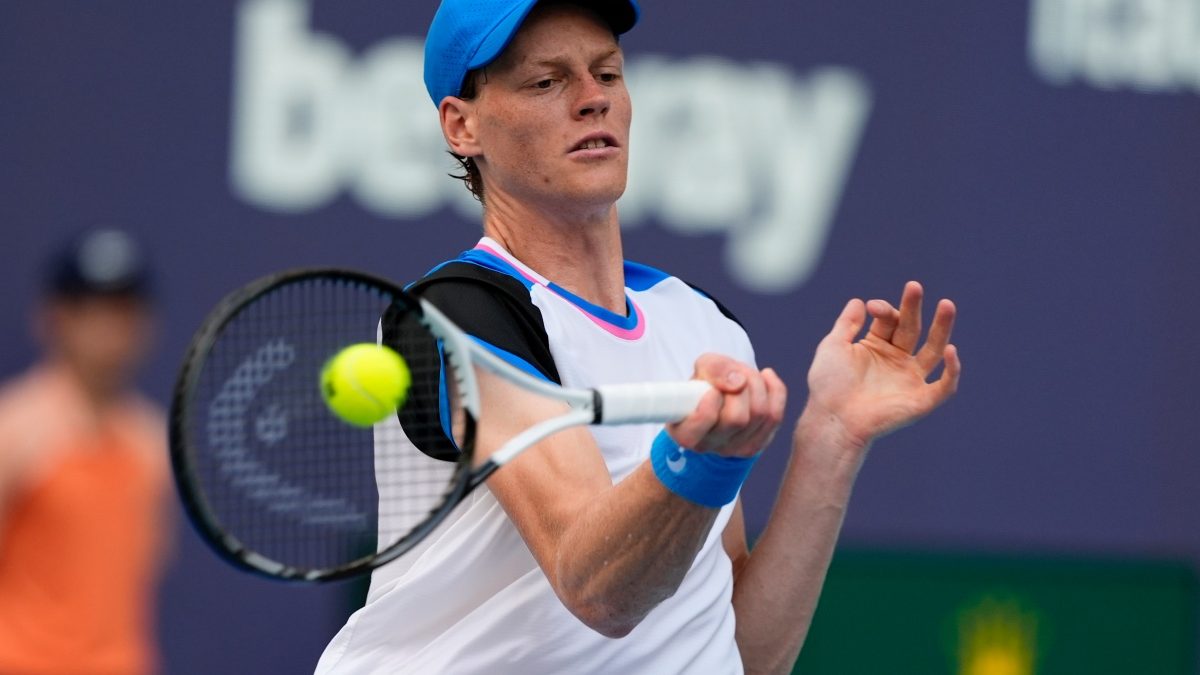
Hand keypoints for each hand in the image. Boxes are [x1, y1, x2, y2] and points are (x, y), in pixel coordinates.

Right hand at [667, 353, 786, 457]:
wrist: (720, 396)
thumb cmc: (705, 384)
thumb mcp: (701, 368)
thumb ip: (713, 369)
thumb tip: (738, 382)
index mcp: (686, 432)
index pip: (704, 420)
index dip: (713, 399)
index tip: (713, 388)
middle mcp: (709, 446)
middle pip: (737, 418)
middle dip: (741, 385)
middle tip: (735, 374)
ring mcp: (735, 450)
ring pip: (759, 414)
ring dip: (756, 384)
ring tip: (746, 375)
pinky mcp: (757, 444)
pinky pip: (775, 416)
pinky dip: (775, 390)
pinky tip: (765, 377)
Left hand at [803, 281, 960, 449]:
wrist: (833, 419)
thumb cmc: (828, 385)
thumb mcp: (834, 346)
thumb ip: (847, 324)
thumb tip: (859, 300)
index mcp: (878, 347)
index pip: (891, 320)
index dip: (885, 309)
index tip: (872, 307)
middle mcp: (897, 361)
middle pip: (913, 329)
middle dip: (914, 308)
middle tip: (914, 287)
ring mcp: (911, 379)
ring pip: (935, 350)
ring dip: (943, 328)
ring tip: (947, 304)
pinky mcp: (921, 400)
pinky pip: (944, 385)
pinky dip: (952, 370)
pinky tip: (951, 350)